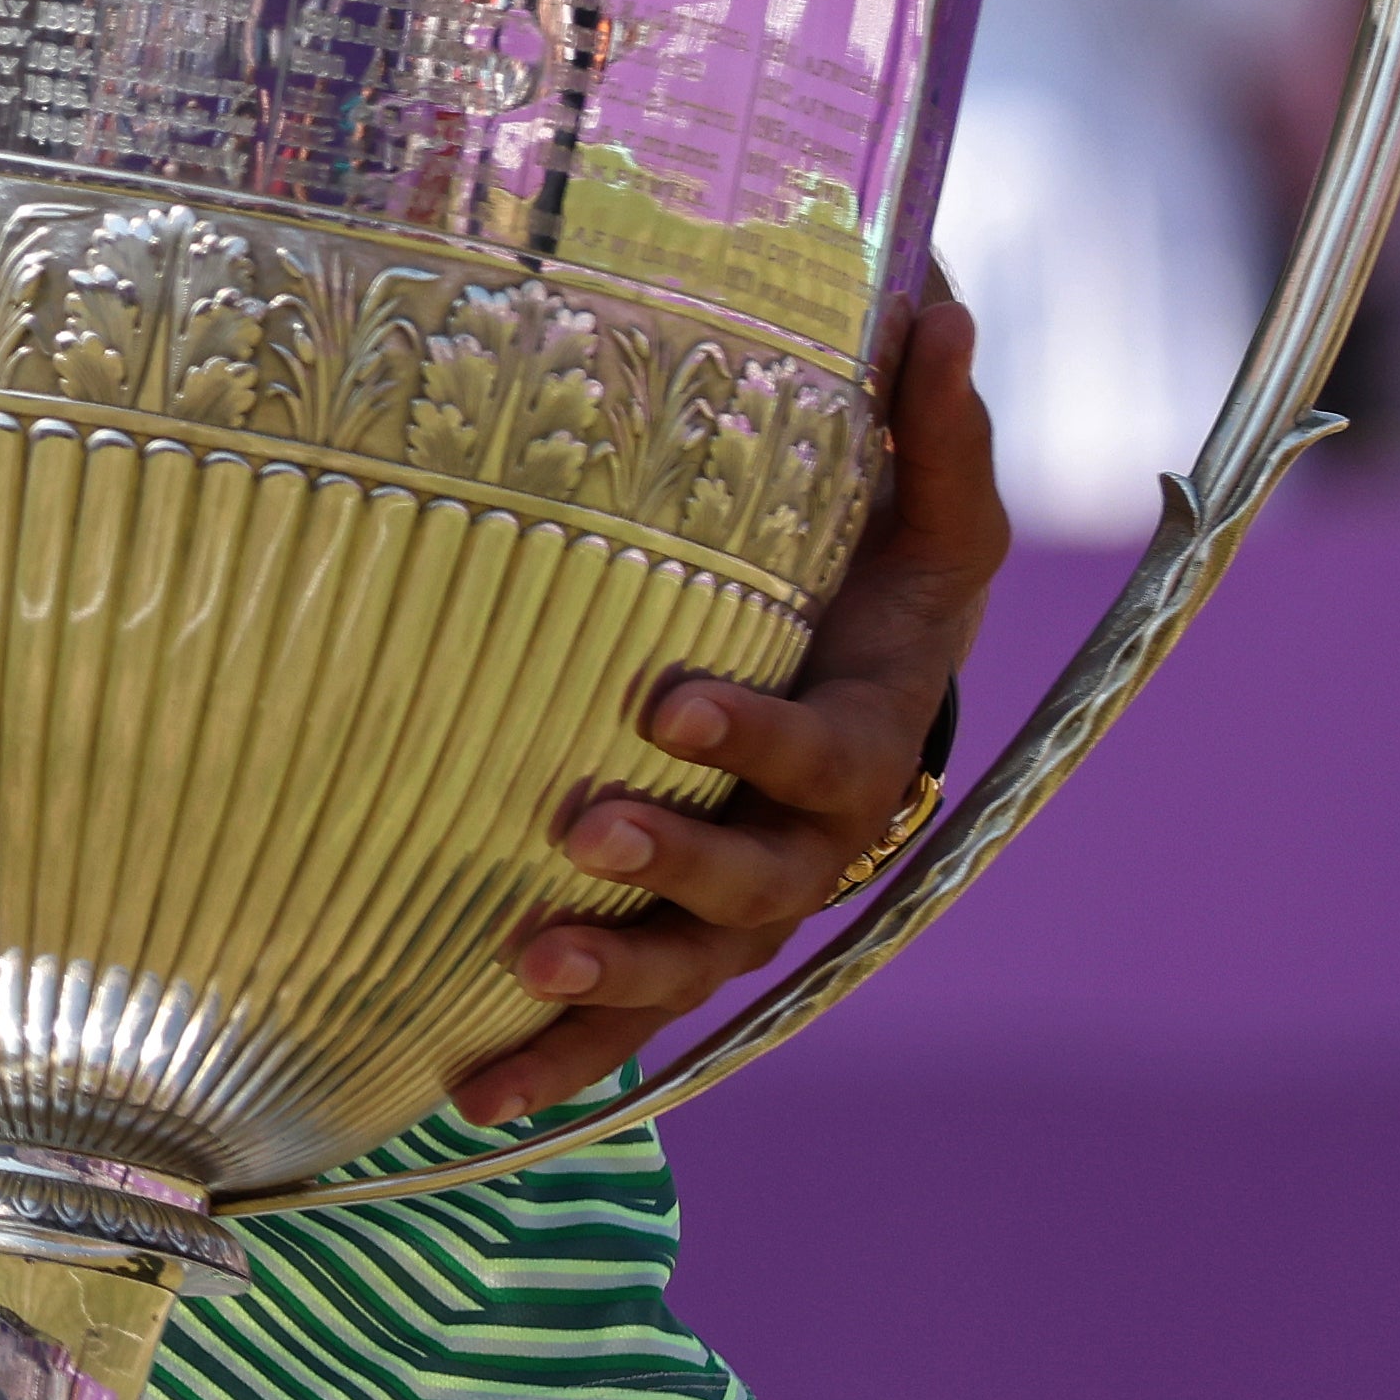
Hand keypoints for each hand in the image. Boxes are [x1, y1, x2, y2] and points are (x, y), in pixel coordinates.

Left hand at [446, 290, 1012, 1119]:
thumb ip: (930, 417)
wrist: (873, 690)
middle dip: (670, 863)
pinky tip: (464, 1098)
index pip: (821, 750)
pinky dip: (550, 1064)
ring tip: (521, 954)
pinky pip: (618, 1027)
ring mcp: (738, 910)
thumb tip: (935, 300)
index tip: (664, 701)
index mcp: (867, 735)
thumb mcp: (927, 502)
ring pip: (686, 969)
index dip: (752, 737)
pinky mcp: (670, 951)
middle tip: (579, 827)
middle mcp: (809, 843)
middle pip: (754, 882)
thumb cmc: (886, 578)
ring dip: (606, 978)